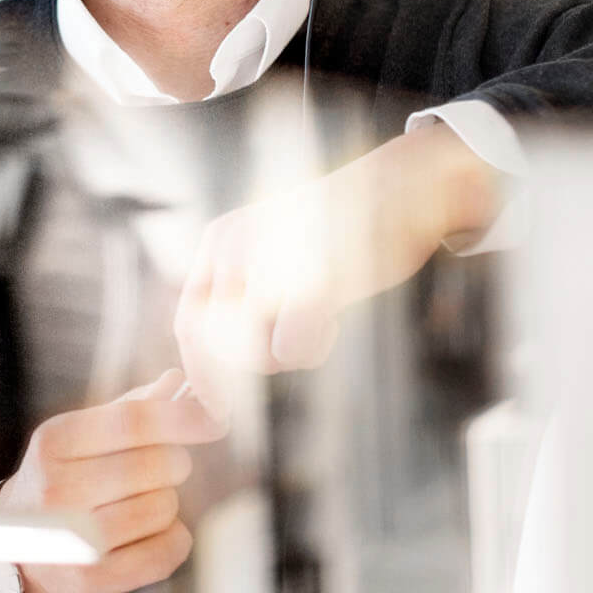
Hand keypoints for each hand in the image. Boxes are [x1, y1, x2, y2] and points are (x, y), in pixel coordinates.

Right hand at [0, 369, 228, 592]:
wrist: (16, 548)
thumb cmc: (63, 479)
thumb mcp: (82, 437)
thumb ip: (131, 409)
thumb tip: (177, 382)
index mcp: (54, 441)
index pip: (133, 421)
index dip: (183, 418)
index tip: (214, 419)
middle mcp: (56, 489)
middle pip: (156, 465)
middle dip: (174, 463)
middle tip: (159, 470)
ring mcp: (71, 540)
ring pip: (163, 508)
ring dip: (168, 503)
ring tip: (142, 504)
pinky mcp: (90, 581)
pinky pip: (165, 553)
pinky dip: (174, 540)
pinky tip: (155, 534)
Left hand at [175, 121, 497, 419]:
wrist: (403, 186)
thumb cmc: (345, 230)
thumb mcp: (277, 251)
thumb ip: (246, 294)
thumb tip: (220, 366)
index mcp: (219, 241)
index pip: (189, 324)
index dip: (203, 373)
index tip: (224, 406)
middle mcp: (232, 247)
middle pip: (215, 345)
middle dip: (249, 367)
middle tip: (293, 346)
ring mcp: (266, 261)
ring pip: (250, 351)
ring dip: (287, 356)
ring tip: (321, 320)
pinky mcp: (310, 276)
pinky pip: (288, 348)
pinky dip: (311, 349)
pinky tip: (333, 321)